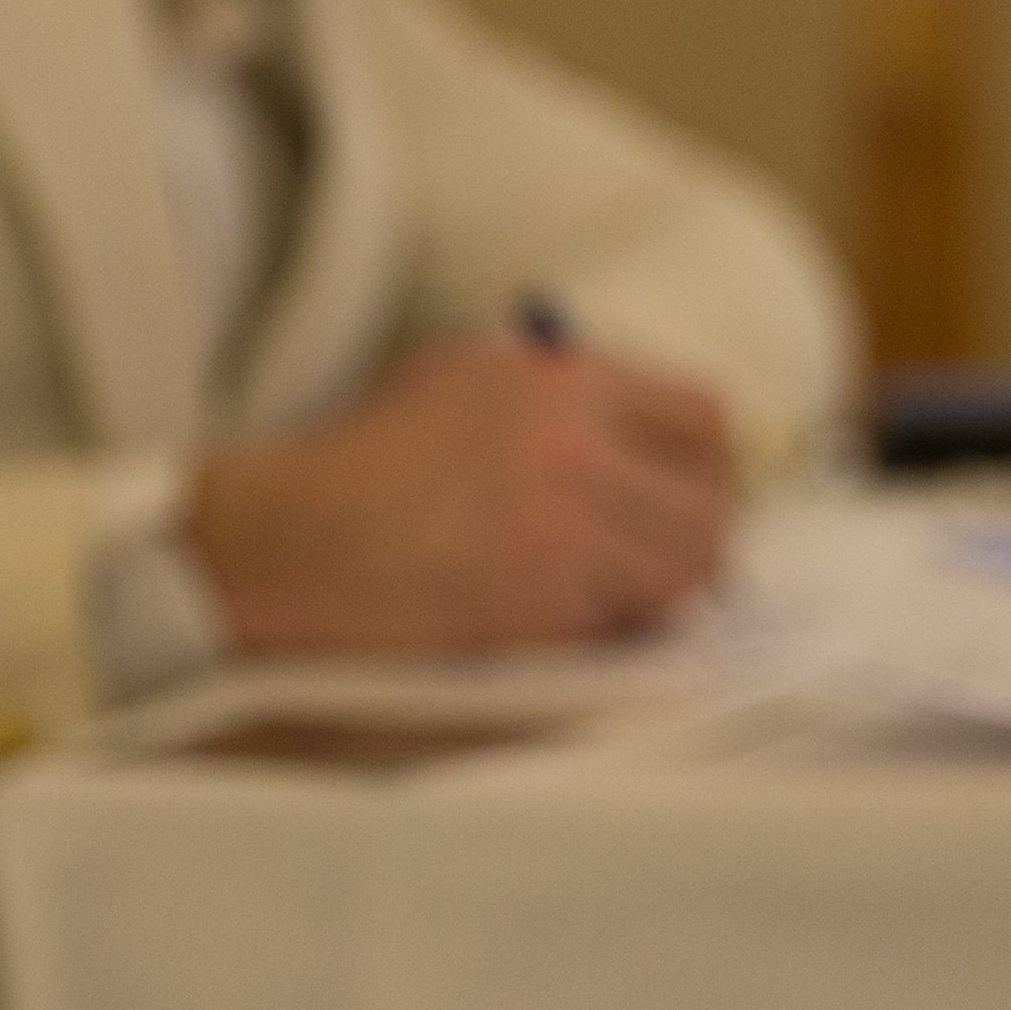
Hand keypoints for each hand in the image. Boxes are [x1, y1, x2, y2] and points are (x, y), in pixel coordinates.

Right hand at [184, 332, 738, 654]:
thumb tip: (648, 427)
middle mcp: (578, 449)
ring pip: (682, 572)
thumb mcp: (466, 378)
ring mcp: (565, 531)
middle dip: (701, 539)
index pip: (705, 418)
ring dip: (659, 591)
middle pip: (711, 505)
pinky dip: (606, 631)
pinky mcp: (544, 606)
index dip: (710, 463)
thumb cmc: (370, 461)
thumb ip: (559, 387)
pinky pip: (622, 625)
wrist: (299, 541)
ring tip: (617, 594)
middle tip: (674, 560)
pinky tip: (561, 621)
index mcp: (567, 383)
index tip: (695, 491)